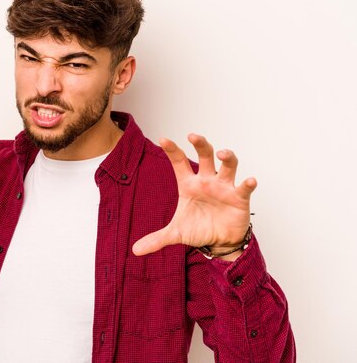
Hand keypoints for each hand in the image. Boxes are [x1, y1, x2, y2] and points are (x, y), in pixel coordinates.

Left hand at [132, 134, 255, 256]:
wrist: (220, 242)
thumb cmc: (199, 229)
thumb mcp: (176, 233)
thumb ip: (157, 239)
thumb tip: (135, 250)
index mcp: (189, 184)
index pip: (179, 162)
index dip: (172, 150)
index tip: (163, 139)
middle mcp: (207, 181)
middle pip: (205, 155)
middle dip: (201, 144)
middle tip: (193, 136)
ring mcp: (224, 187)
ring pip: (228, 165)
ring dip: (228, 157)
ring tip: (222, 153)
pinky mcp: (239, 198)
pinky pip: (245, 188)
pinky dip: (248, 184)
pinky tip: (250, 180)